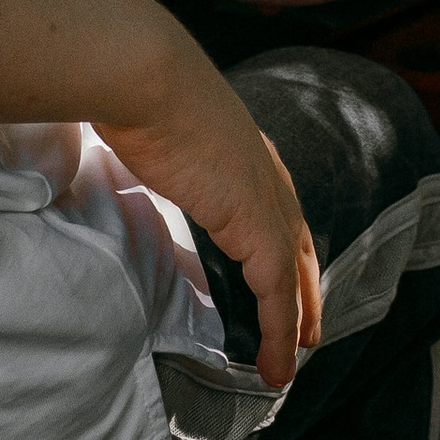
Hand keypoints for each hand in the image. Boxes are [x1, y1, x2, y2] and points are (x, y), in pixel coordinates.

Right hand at [101, 23, 323, 385]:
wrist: (146, 74)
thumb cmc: (134, 87)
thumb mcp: (151, 121)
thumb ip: (155, 145)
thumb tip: (130, 150)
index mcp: (243, 145)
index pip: (275, 203)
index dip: (283, 242)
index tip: (284, 273)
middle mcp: (265, 169)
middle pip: (298, 240)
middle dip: (305, 286)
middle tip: (309, 328)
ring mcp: (266, 197)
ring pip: (292, 274)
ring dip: (295, 320)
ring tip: (294, 361)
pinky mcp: (257, 225)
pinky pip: (277, 292)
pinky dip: (280, 331)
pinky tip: (278, 365)